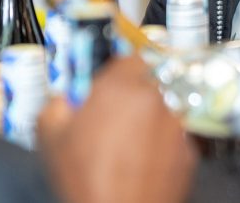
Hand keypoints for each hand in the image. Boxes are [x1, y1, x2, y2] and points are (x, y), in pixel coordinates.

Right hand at [37, 55, 195, 202]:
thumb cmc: (86, 181)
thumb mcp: (50, 137)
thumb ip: (56, 103)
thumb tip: (63, 98)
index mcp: (121, 87)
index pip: (128, 58)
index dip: (117, 72)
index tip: (108, 84)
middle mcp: (155, 99)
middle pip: (146, 84)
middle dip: (131, 97)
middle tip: (112, 120)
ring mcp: (177, 124)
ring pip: (162, 110)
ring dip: (147, 120)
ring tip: (125, 147)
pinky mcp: (189, 149)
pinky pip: (174, 136)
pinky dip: (161, 144)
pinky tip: (141, 161)